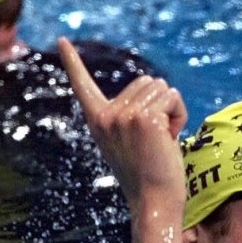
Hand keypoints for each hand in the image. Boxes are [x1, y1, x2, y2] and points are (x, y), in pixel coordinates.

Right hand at [58, 37, 187, 209]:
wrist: (154, 201)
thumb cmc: (148, 174)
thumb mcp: (131, 140)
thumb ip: (132, 114)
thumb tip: (157, 88)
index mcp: (98, 121)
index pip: (83, 86)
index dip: (72, 62)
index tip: (62, 40)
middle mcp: (107, 116)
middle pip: (145, 82)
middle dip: (159, 105)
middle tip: (154, 139)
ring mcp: (124, 116)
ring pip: (161, 88)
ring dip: (171, 111)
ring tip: (162, 140)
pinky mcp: (145, 119)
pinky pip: (173, 97)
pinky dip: (180, 115)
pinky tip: (171, 138)